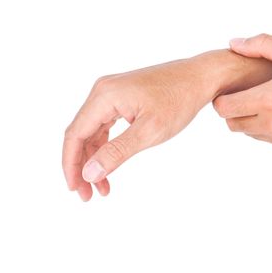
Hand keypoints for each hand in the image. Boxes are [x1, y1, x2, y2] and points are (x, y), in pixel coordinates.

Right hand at [62, 58, 215, 200]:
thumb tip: (89, 173)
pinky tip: (110, 165)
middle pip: (80, 134)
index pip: (75, 135)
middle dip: (82, 166)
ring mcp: (112, 92)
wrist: (200, 77)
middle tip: (87, 195)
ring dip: (94, 159)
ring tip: (102, 186)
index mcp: (105, 96)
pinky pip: (105, 124)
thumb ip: (117, 152)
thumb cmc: (179, 100)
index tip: (76, 190)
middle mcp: (103, 91)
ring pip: (92, 131)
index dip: (71, 165)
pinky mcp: (122, 96)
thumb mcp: (150, 131)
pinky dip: (106, 146)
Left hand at [213, 34, 271, 151]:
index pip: (224, 108)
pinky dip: (270, 128)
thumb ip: (262, 45)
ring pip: (250, 134)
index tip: (230, 87)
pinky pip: (271, 140)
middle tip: (247, 92)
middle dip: (233, 109)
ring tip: (269, 99)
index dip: (223, 97)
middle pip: (232, 124)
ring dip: (251, 119)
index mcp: (270, 100)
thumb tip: (234, 43)